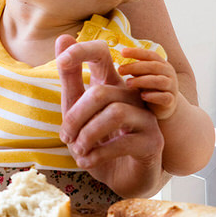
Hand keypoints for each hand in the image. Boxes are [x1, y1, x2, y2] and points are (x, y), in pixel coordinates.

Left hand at [55, 36, 164, 197]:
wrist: (122, 179)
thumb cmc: (99, 143)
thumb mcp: (77, 111)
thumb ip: (71, 78)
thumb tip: (63, 37)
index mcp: (113, 86)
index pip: (102, 54)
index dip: (83, 51)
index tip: (62, 60)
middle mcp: (132, 97)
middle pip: (100, 93)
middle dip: (75, 117)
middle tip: (65, 137)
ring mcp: (146, 118)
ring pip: (114, 114)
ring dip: (87, 136)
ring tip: (78, 151)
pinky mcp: (153, 142)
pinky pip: (122, 141)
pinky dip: (98, 153)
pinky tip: (87, 161)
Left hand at [119, 46, 179, 120]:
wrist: (163, 108)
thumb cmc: (149, 88)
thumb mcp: (141, 76)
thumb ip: (134, 69)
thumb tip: (116, 59)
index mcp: (161, 64)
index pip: (150, 55)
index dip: (137, 52)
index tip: (122, 52)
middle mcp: (168, 73)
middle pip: (153, 66)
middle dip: (136, 67)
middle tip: (120, 70)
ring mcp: (171, 87)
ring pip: (159, 81)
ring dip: (142, 81)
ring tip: (128, 83)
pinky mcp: (171, 101)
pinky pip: (164, 97)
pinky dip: (153, 96)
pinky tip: (142, 96)